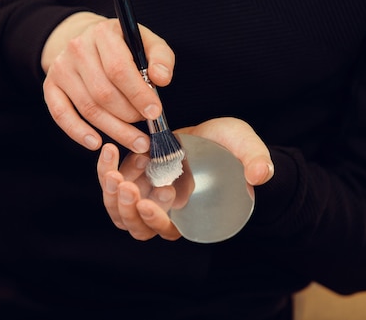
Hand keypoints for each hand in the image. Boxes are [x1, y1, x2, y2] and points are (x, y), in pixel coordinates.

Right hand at [42, 12, 174, 152]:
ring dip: (113, 129)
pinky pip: (61, 114)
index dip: (138, 94)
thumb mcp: (147, 42)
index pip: (119, 69)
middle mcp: (77, 48)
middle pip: (103, 93)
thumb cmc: (123, 45)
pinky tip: (96, 143)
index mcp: (103, 34)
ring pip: (88, 108)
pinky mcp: (50, 86)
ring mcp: (61, 68)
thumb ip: (161, 58)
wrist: (87, 40)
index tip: (154, 112)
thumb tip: (161, 79)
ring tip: (134, 141)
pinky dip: (78, 132)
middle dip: (129, 116)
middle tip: (146, 128)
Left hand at [96, 117, 273, 240]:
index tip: (148, 203)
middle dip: (126, 209)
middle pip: (135, 224)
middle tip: (124, 187)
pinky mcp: (134, 174)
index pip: (166, 230)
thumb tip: (260, 175)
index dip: (154, 222)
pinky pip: (112, 181)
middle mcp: (165, 209)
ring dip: (111, 194)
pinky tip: (109, 150)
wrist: (217, 134)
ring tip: (112, 172)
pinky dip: (105, 169)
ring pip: (118, 208)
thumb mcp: (249, 149)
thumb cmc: (236, 148)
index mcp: (190, 214)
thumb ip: (257, 161)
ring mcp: (147, 192)